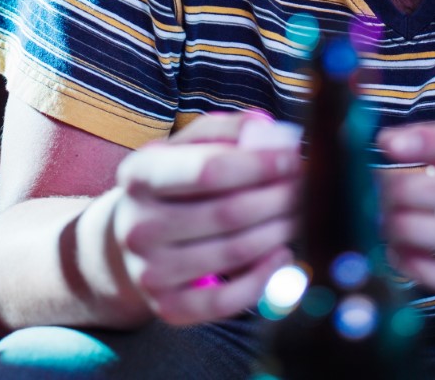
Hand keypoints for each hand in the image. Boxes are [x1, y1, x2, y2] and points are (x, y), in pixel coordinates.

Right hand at [110, 111, 301, 324]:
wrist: (128, 239)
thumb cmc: (170, 184)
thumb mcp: (184, 147)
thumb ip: (224, 131)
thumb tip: (266, 127)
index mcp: (139, 175)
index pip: (208, 169)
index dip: (259, 165)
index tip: (293, 158)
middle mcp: (138, 224)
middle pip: (228, 212)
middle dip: (279, 198)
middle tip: (306, 188)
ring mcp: (150, 270)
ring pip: (234, 253)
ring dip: (279, 231)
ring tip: (300, 213)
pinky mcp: (167, 307)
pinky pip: (228, 300)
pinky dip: (264, 277)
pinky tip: (282, 252)